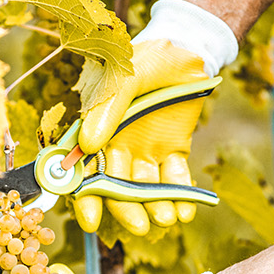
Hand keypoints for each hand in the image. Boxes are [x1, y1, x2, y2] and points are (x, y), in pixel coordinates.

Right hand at [75, 41, 207, 235]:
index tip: (91, 220)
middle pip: (116, 187)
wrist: (189, 47)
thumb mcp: (124, 76)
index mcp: (96, 131)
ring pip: (146, 188)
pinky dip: (180, 194)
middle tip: (139, 226)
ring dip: (154, 206)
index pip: (84, 171)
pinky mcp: (173, 151)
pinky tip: (186, 210)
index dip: (85, 198)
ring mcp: (145, 151)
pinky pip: (175, 179)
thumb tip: (88, 147)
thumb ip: (108, 109)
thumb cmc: (148, 57)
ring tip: (166, 217)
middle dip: (126, 209)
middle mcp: (117, 146)